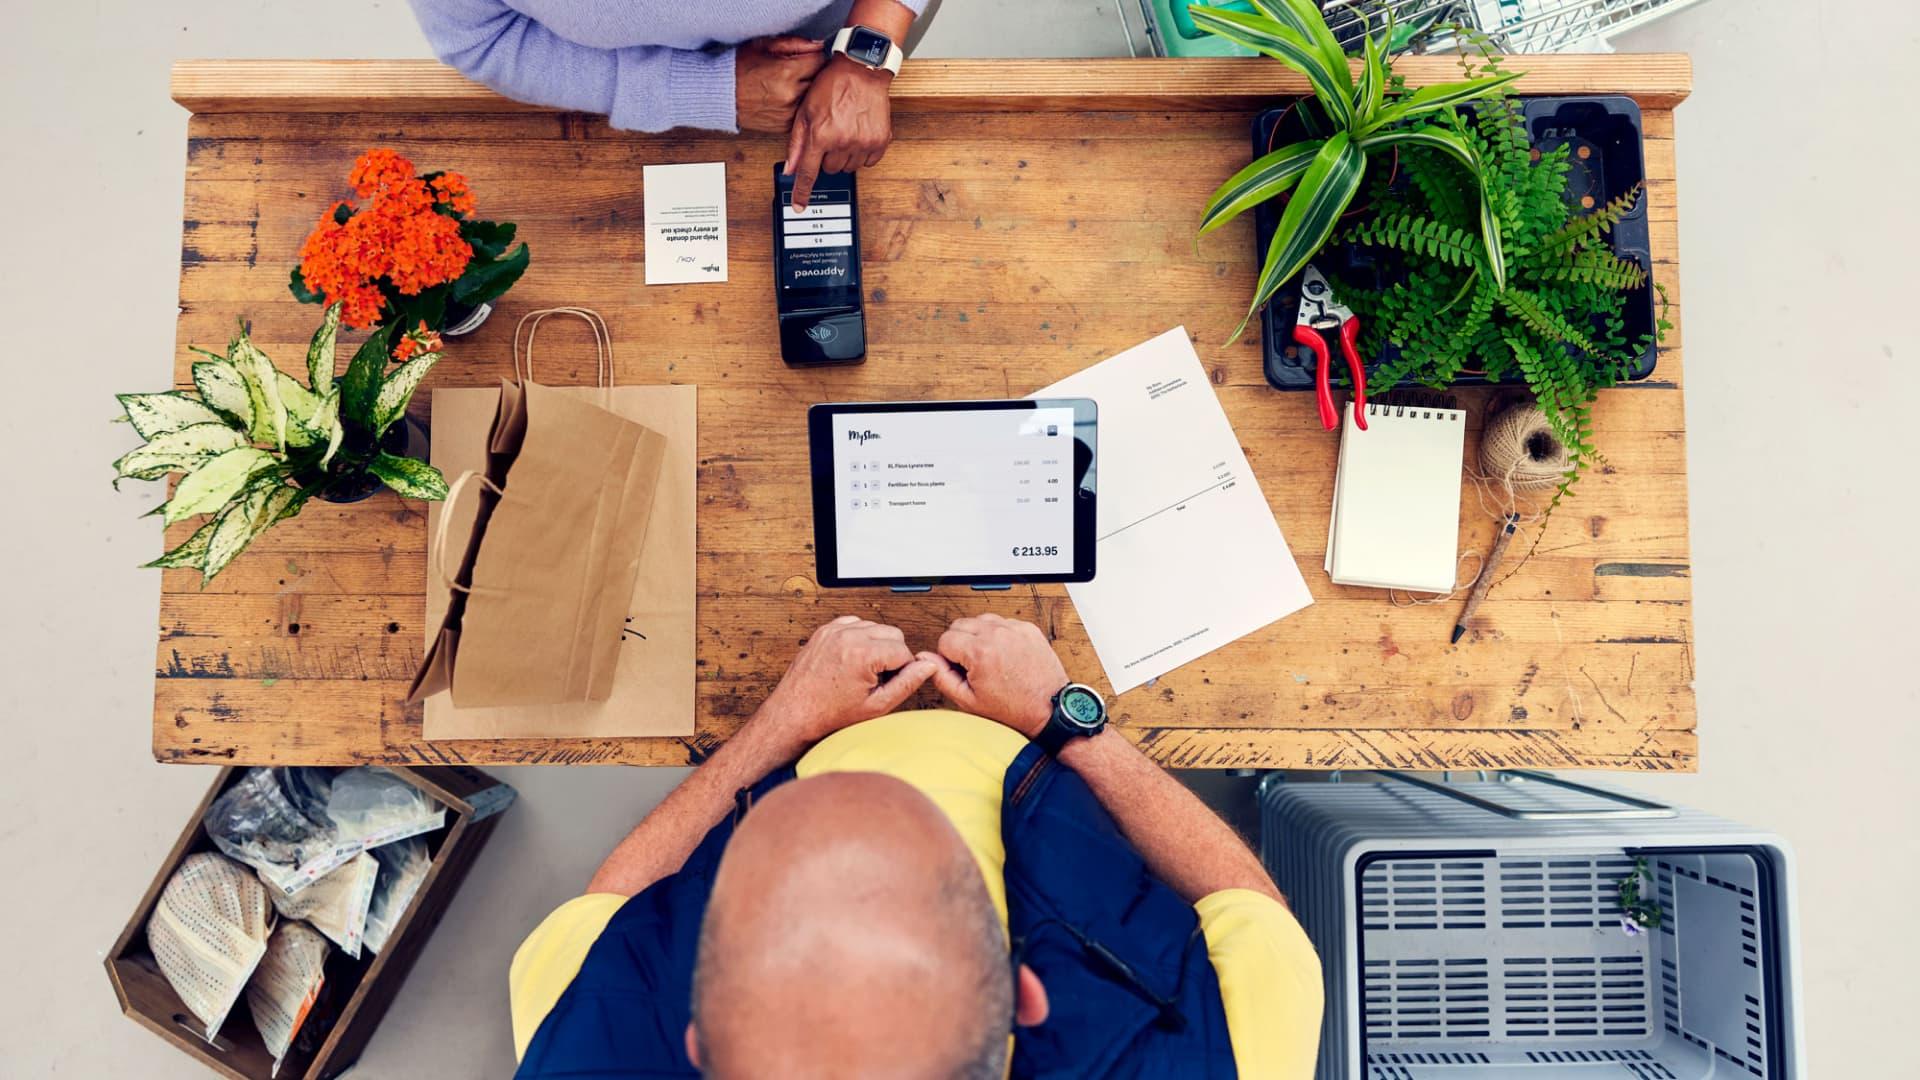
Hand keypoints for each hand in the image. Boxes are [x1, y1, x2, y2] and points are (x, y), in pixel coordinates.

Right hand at [736, 36, 828, 133]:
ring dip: (808, 90)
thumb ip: (794, 43)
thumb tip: (818, 44)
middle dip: (812, 73)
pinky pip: (804, 112)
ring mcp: (789, 114)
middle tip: (799, 69)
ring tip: (792, 84)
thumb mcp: (763, 45)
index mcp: (786, 72)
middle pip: (820, 80)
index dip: (813, 55)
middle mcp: (791, 95)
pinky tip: (787, 98)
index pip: (819, 60)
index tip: (806, 56)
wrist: (721, 95)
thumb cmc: (738, 68)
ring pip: (814, 98)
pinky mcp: (786, 126)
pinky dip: (800, 105)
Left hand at [753, 616, 939, 745]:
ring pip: (875, 627)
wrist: (794, 714)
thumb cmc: (829, 714)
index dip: (901, 671)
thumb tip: (927, 667)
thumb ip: (907, 683)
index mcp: (862, 654)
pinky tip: (852, 660)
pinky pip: (855, 624)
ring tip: (862, 671)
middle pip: (893, 634)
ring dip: (875, 645)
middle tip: (876, 679)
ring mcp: (834, 631)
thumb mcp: (877, 705)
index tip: (887, 685)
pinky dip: (858, 638)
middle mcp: (847, 636)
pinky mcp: (824, 630)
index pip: (904, 651)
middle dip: (891, 655)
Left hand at [784, 56, 893, 208]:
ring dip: (845, 156)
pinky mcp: (879, 142)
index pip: (808, 173)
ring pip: (848, 167)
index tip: (799, 206)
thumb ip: (797, 142)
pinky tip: (859, 135)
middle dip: (827, 157)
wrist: (861, 69)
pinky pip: (868, 162)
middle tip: (830, 135)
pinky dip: (862, 153)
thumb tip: (790, 168)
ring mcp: (863, 143)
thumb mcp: (806, 110)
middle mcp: (842, 142)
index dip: (802, 192)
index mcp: (821, 135)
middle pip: (830, 169)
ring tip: (845, 131)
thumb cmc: (832, 85)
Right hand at [919, 614, 1067, 737]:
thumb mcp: (969, 701)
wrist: (1049, 709)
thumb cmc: (1013, 708)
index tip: (961, 670)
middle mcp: (997, 635)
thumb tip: (926, 658)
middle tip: (973, 665)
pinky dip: (999, 634)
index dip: (948, 657)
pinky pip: (1002, 622)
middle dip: (961, 643)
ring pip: (980, 620)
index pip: (945, 639)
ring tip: (989, 659)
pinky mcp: (1028, 628)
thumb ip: (942, 677)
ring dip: (979, 636)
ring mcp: (1014, 629)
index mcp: (980, 652)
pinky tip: (1005, 654)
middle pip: (960, 624)